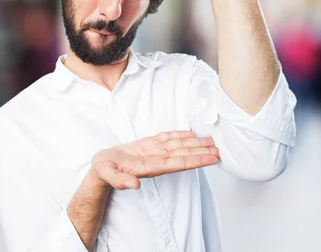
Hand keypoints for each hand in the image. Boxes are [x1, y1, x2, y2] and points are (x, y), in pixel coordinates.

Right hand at [90, 131, 219, 189]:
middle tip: (219, 150)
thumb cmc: (104, 170)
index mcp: (150, 167)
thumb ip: (119, 180)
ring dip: (195, 143)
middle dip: (201, 152)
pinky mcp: (149, 145)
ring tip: (211, 141)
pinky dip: (180, 135)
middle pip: (184, 155)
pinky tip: (191, 134)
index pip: (178, 163)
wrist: (101, 167)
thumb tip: (134, 185)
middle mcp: (156, 160)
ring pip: (179, 146)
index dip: (196, 160)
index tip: (211, 159)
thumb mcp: (107, 174)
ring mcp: (154, 152)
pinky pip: (167, 138)